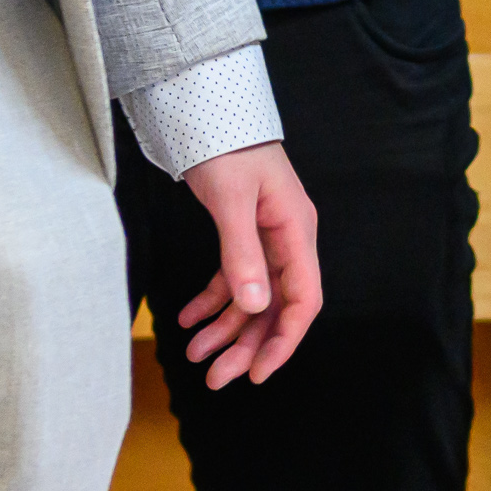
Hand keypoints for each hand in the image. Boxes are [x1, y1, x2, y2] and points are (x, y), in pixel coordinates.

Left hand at [174, 141, 322, 390]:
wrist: (210, 111)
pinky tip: (187, 319)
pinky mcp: (243, 234)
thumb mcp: (231, 200)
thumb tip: (255, 306)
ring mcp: (265, 238)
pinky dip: (211, 301)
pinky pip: (232, 279)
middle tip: (216, 378)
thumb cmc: (226, 147)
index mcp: (296, 231)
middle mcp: (286, 240)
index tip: (258, 372)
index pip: (302, 299)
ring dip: (225, 329)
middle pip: (274, 307)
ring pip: (251, 298)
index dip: (284, 340)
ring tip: (194, 355)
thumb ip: (242, 254)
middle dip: (246, 345)